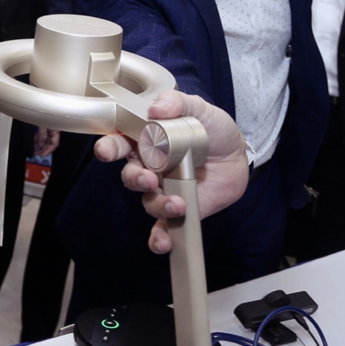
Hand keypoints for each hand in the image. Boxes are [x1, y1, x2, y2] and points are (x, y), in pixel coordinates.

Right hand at [93, 89, 248, 253]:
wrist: (238, 155)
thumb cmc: (212, 128)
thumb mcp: (199, 108)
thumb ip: (177, 102)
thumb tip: (156, 109)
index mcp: (146, 139)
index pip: (119, 143)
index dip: (108, 147)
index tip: (106, 151)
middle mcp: (149, 165)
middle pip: (129, 175)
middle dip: (134, 179)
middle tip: (148, 179)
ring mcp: (162, 188)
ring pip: (147, 200)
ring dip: (158, 204)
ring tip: (178, 204)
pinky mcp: (176, 208)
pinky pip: (161, 228)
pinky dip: (159, 239)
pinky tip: (164, 243)